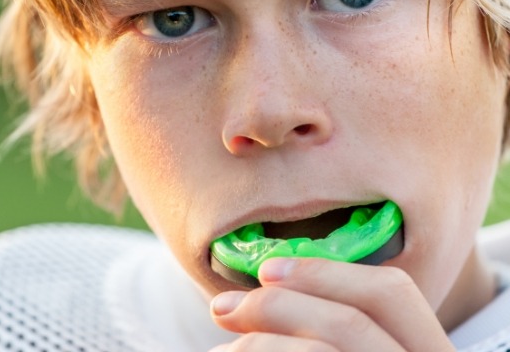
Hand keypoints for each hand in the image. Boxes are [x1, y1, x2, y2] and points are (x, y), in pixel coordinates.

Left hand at [209, 258, 454, 350]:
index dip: (327, 273)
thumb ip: (327, 332)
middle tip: (221, 308)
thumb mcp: (348, 351)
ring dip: (259, 344)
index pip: (392, 294)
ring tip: (222, 351)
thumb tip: (264, 291)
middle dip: (277, 305)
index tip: (267, 271)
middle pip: (352, 321)